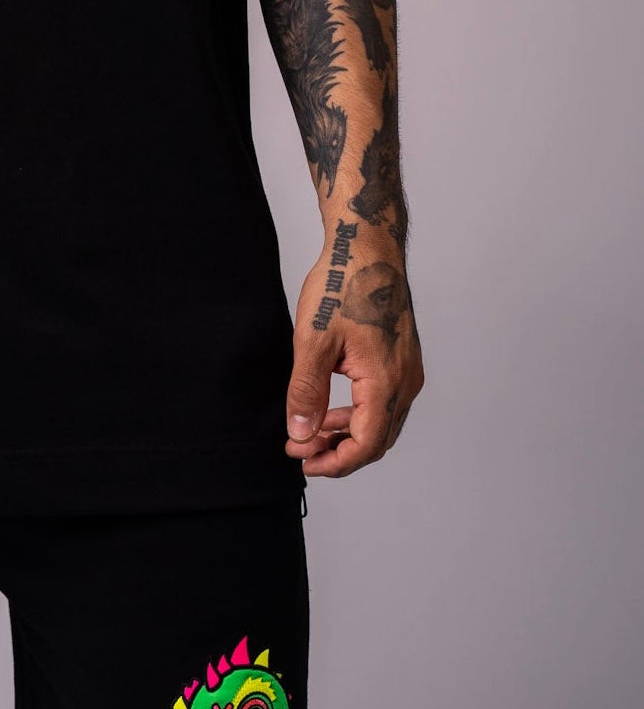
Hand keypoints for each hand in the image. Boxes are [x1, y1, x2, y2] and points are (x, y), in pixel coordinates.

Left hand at [284, 238, 423, 477]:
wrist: (368, 247)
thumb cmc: (343, 285)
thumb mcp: (313, 341)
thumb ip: (306, 392)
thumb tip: (301, 434)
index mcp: (386, 381)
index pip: (366, 445)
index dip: (334, 462)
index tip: (303, 461)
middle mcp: (405, 382)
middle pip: (377, 440)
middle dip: (339, 453)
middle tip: (301, 450)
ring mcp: (408, 371)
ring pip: (382, 422)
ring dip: (348, 434)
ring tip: (311, 432)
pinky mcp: (403, 360)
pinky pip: (384, 402)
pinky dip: (359, 414)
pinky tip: (331, 407)